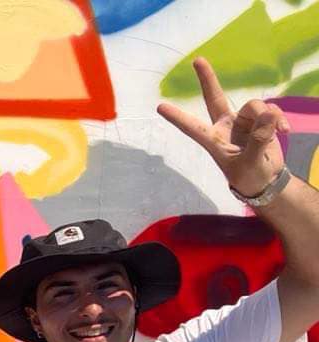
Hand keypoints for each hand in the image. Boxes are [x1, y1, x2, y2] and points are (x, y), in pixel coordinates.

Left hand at [158, 57, 288, 196]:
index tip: (159, 107)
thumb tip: (268, 115)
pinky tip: (285, 130)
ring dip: (268, 116)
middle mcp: (225, 126)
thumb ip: (258, 141)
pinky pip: (271, 110)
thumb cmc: (248, 176)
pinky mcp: (260, 119)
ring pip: (254, 106)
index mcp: (213, 140)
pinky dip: (279, 119)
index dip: (177, 117)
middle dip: (207, 79)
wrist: (265, 179)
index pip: (192, 127)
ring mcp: (242, 121)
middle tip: (197, 60)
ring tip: (276, 133)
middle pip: (214, 98)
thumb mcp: (250, 164)